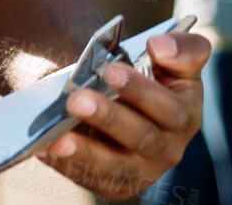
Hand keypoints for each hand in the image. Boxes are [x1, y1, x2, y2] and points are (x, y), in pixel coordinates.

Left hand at [36, 31, 209, 198]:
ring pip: (116, 167)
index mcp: (185, 115)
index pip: (169, 108)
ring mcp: (142, 170)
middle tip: (76, 99)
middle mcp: (169, 149)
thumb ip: (181, 48)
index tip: (110, 70)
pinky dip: (67, 165)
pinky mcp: (117, 185)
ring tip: (58, 138)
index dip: (140, 90)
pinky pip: (92, 179)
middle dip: (108, 117)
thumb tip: (160, 46)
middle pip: (141, 138)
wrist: (135, 109)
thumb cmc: (155, 81)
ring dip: (86, 153)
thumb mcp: (175, 62)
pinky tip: (46, 148)